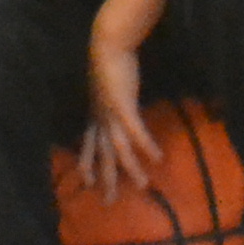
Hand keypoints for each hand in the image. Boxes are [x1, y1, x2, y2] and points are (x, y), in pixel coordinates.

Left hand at [73, 31, 159, 197]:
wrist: (108, 42)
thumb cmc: (110, 58)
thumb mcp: (110, 83)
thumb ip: (113, 96)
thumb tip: (118, 100)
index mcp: (95, 112)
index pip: (87, 143)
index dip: (86, 162)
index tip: (87, 181)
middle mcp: (99, 118)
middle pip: (102, 154)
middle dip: (105, 178)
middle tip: (109, 202)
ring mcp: (110, 114)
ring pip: (119, 149)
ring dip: (130, 169)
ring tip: (143, 185)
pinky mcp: (123, 107)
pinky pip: (135, 132)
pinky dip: (145, 146)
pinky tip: (157, 158)